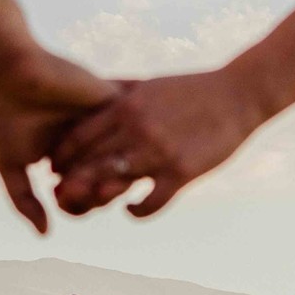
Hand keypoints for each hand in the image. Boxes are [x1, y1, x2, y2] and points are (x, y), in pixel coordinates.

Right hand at [0, 37, 120, 233]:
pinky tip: (127, 156)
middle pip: (106, 179)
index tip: (61, 201)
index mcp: (63, 153)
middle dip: (99, 193)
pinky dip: (131, 147)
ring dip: (117, 175)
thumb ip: (25, 201)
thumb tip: (45, 235)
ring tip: (108, 179)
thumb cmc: (4, 115)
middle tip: (87, 193)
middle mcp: (86, 139)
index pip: (82, 188)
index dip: (76, 203)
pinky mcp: (114, 102)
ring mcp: (101, 121)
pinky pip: (134, 132)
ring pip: (123, 159)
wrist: (10, 70)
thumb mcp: (10, 164)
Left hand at [50, 68, 266, 217]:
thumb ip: (117, 88)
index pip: (77, 138)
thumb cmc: (191, 89)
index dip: (61, 158)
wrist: (238, 95)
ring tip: (97, 203)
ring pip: (113, 185)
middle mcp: (136, 130)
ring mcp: (159, 153)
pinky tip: (132, 208)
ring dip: (98, 200)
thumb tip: (89, 91)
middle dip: (72, 184)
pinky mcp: (182, 172)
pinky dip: (136, 211)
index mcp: (125, 106)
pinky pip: (149, 203)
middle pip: (89, 165)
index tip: (55, 171)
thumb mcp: (149, 83)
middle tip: (66, 197)